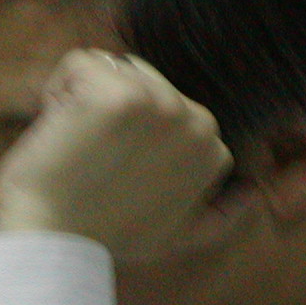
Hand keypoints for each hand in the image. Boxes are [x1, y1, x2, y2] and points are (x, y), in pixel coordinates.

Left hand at [0, 50, 240, 256]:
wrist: (55, 241)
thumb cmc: (103, 237)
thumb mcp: (175, 234)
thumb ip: (216, 216)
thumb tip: (250, 195)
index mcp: (213, 147)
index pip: (160, 101)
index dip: (129, 132)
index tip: (116, 172)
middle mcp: (198, 120)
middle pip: (138, 76)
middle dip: (107, 110)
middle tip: (92, 162)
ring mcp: (161, 105)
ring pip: (109, 67)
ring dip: (80, 100)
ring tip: (76, 149)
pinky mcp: (119, 96)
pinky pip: (77, 63)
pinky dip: (56, 92)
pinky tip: (60, 134)